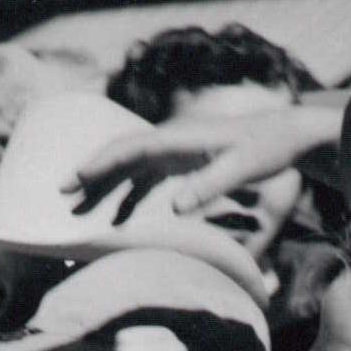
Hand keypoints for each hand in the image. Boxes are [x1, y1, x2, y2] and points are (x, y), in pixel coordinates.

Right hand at [70, 101, 341, 218]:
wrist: (288, 133)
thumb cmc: (267, 148)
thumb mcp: (242, 168)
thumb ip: (209, 186)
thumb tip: (175, 207)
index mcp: (180, 137)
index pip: (131, 147)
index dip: (102, 162)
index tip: (76, 177)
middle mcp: (172, 139)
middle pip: (122, 154)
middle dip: (92, 172)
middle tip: (62, 193)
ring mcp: (176, 150)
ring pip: (130, 166)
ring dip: (105, 185)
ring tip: (78, 207)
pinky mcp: (183, 161)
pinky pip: (146, 177)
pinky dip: (127, 194)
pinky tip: (117, 217)